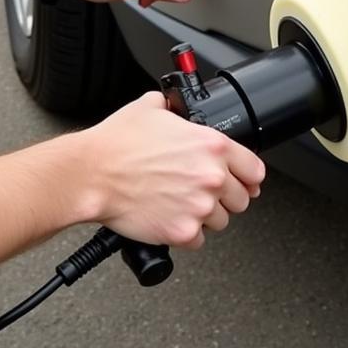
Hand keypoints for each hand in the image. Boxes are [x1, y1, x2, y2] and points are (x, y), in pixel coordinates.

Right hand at [77, 92, 265, 249]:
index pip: (255, 170)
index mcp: (212, 145)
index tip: (242, 181)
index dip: (247, 176)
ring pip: (221, 221)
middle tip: (199, 190)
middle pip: (241, 199)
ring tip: (179, 202)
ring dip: (204, 215)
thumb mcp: (151, 107)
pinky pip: (197, 240)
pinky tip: (169, 216)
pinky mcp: (182, 232)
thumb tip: (176, 108)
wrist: (92, 173)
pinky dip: (185, 233)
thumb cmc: (116, 143)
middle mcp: (211, 176)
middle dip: (223, 196)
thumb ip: (175, 108)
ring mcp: (199, 207)